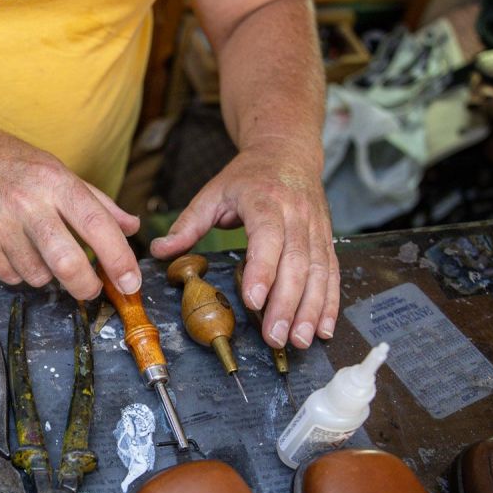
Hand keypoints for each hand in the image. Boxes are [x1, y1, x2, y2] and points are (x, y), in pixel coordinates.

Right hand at [0, 129, 140, 299]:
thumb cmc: (4, 161)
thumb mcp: (53, 168)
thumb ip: (95, 200)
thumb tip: (131, 226)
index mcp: (53, 180)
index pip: (96, 225)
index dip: (119, 259)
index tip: (131, 282)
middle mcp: (27, 204)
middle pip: (68, 263)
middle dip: (87, 286)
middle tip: (92, 289)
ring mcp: (0, 227)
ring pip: (39, 276)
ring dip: (47, 274)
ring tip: (38, 250)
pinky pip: (12, 277)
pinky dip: (19, 271)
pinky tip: (13, 248)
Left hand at [149, 143, 338, 348]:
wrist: (288, 151)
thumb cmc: (247, 176)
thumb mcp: (212, 192)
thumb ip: (187, 224)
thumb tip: (159, 250)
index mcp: (265, 201)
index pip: (267, 237)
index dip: (262, 270)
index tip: (253, 301)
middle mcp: (296, 214)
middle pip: (296, 262)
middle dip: (287, 304)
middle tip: (275, 337)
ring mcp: (316, 227)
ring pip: (319, 272)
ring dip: (312, 309)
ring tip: (300, 340)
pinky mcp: (327, 238)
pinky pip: (333, 273)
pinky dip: (331, 303)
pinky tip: (324, 328)